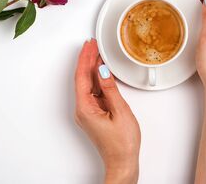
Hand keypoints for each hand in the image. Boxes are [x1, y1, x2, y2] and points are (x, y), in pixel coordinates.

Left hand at [75, 39, 140, 183]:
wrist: (123, 162)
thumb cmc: (122, 143)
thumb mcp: (120, 111)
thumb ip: (110, 89)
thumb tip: (103, 71)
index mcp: (85, 108)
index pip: (82, 76)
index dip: (85, 58)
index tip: (90, 45)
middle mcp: (83, 109)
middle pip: (82, 78)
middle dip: (87, 59)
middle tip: (92, 43)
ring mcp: (88, 112)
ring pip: (88, 84)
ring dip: (92, 68)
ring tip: (97, 52)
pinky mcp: (94, 114)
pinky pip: (94, 91)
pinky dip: (98, 78)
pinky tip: (102, 71)